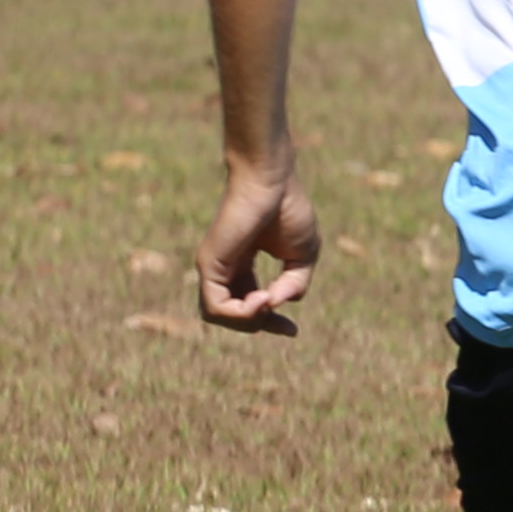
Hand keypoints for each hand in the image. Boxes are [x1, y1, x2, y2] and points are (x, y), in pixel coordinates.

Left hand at [198, 158, 319, 334]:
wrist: (271, 180)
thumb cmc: (288, 209)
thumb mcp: (303, 256)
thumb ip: (294, 284)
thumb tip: (277, 304)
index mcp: (242, 265)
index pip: (247, 304)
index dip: (270, 322)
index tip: (292, 330)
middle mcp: (224, 268)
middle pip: (231, 314)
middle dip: (261, 326)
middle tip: (286, 327)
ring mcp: (213, 267)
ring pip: (218, 316)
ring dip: (248, 322)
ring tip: (268, 304)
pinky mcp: (209, 264)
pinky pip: (215, 307)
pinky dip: (239, 313)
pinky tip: (261, 300)